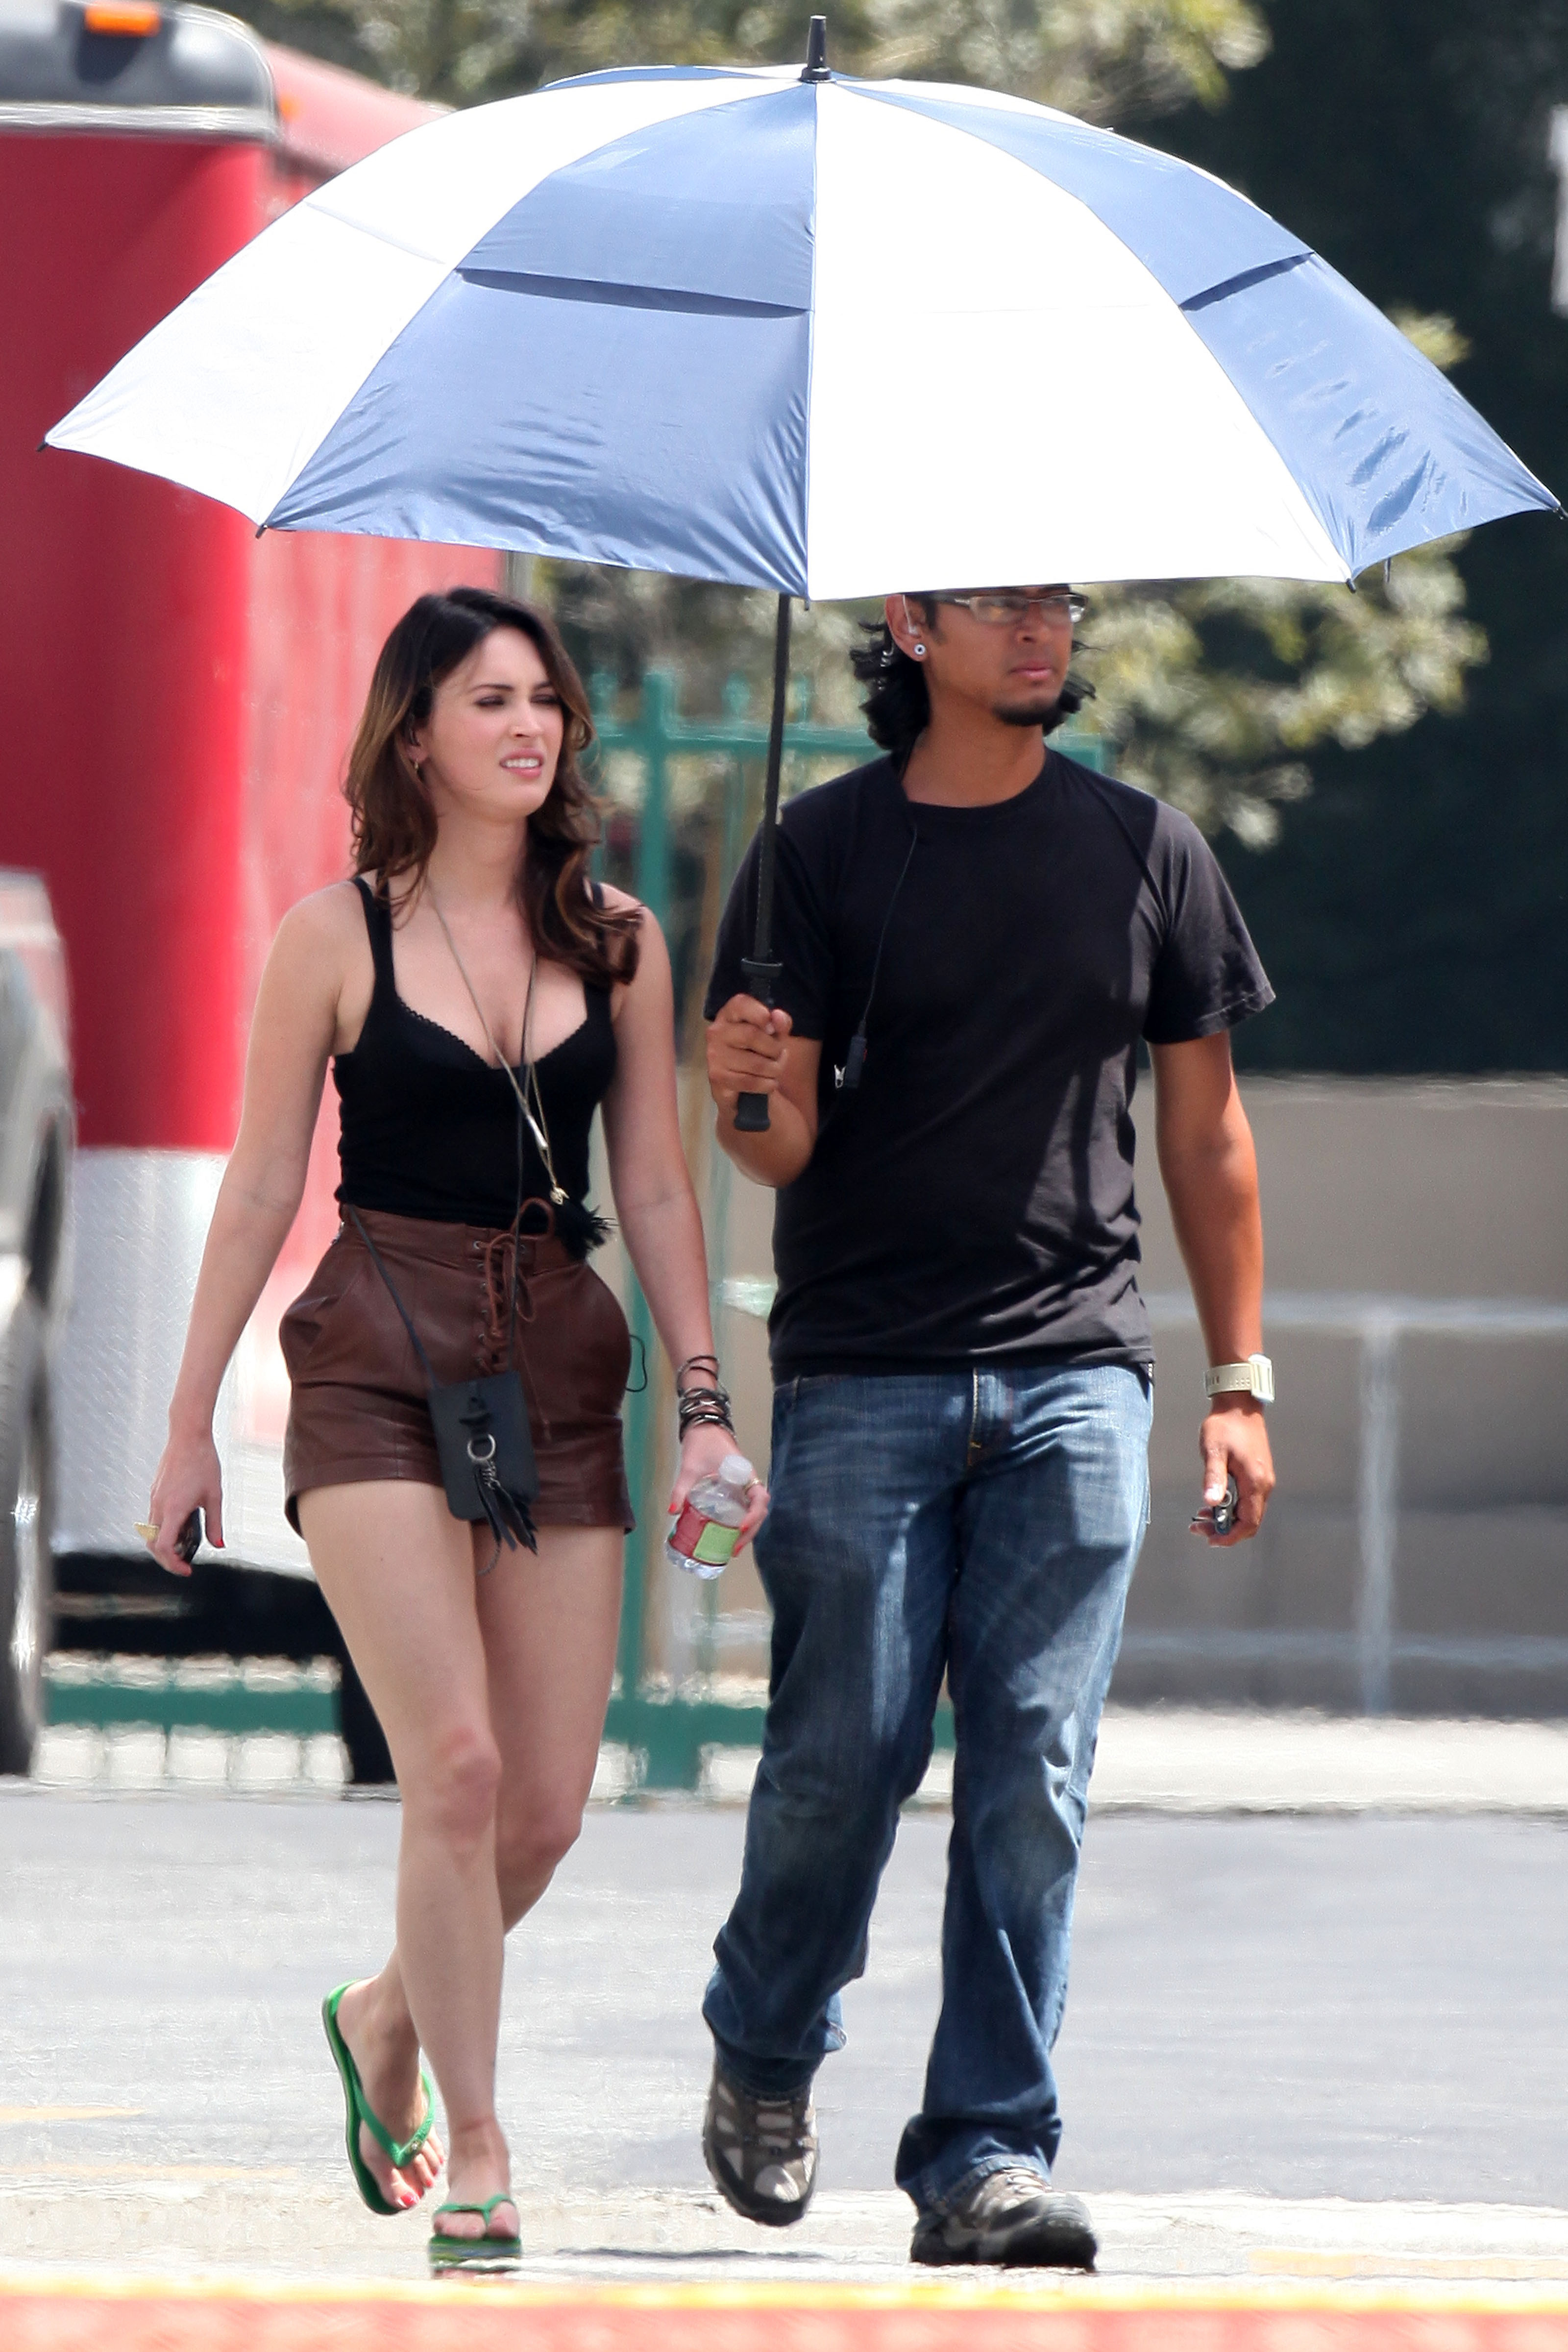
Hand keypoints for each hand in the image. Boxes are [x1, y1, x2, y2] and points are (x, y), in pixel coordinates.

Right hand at [144, 1428, 224, 1577]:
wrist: (188, 1436)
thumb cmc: (204, 1463)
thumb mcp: (215, 1496)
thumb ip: (215, 1523)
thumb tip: (218, 1545)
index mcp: (173, 1509)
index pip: (163, 1547)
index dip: (173, 1564)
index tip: (187, 1569)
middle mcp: (159, 1505)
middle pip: (153, 1544)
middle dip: (167, 1559)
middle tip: (185, 1564)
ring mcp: (154, 1498)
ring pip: (152, 1532)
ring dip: (166, 1544)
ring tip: (187, 1545)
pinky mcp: (155, 1492)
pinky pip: (155, 1518)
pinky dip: (165, 1529)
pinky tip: (183, 1526)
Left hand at [667, 1422, 768, 1556]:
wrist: (704, 1428)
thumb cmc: (701, 1444)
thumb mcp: (689, 1467)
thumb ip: (682, 1489)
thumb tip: (672, 1511)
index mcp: (744, 1473)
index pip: (759, 1497)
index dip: (754, 1515)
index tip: (741, 1527)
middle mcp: (748, 1482)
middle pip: (759, 1510)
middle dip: (750, 1532)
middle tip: (734, 1549)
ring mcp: (743, 1486)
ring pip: (754, 1511)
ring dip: (747, 1530)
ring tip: (733, 1548)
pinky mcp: (736, 1489)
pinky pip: (744, 1508)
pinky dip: (740, 1523)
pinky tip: (729, 1535)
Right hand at [706, 994, 791, 1117]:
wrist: (743, 1083)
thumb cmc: (760, 1050)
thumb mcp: (774, 1034)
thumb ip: (780, 1023)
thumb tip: (778, 1017)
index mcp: (730, 1014)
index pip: (741, 1004)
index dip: (760, 1014)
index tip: (772, 1028)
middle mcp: (717, 1031)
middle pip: (751, 1035)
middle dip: (774, 1049)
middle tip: (781, 1055)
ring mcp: (715, 1055)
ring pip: (755, 1063)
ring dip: (774, 1069)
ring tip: (776, 1070)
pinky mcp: (717, 1077)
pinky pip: (749, 1082)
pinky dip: (766, 1084)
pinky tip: (769, 1083)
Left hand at [1194, 1396, 1273, 1546]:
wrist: (1238, 1406)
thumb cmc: (1225, 1425)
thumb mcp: (1214, 1451)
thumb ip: (1213, 1477)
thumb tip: (1211, 1502)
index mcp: (1255, 1481)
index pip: (1249, 1521)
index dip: (1231, 1535)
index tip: (1211, 1539)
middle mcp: (1264, 1484)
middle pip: (1250, 1521)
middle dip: (1226, 1530)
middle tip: (1200, 1528)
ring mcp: (1263, 1480)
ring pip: (1249, 1512)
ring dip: (1228, 1520)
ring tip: (1202, 1517)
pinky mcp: (1258, 1475)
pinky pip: (1248, 1501)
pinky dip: (1232, 1509)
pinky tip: (1214, 1503)